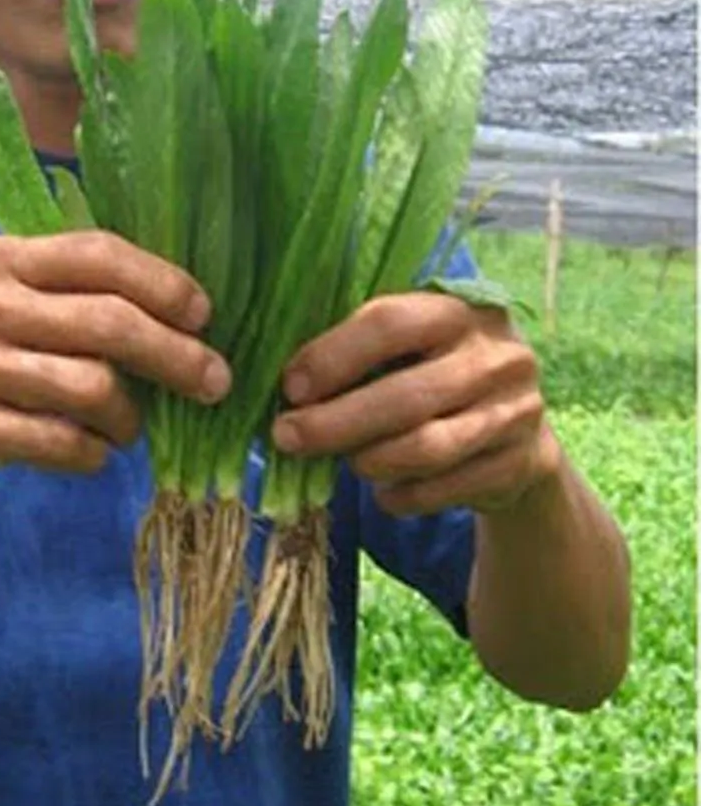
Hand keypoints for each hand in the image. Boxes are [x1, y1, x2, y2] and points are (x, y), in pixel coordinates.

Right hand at [0, 231, 230, 496]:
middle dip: (175, 354)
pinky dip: (92, 452)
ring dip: (130, 416)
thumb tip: (186, 309)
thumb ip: (73, 291)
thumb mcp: (6, 299)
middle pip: (106, 322)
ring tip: (130, 426)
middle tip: (214, 381)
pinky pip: (60, 441)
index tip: (204, 314)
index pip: (96, 254)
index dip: (161, 283)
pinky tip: (92, 451)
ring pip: (91, 387)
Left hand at [270, 293, 560, 515]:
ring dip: (368, 461)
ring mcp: (516, 411)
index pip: (391, 323)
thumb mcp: (411, 344)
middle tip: (286, 437)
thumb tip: (285, 388)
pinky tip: (381, 493)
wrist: (519, 427)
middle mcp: (496, 356)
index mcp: (459, 309)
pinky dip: (401, 495)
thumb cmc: (436, 372)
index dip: (333, 356)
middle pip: (406, 396)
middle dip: (335, 423)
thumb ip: (361, 351)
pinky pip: (445, 489)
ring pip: (426, 448)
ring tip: (340, 463)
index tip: (289, 387)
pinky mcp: (521, 463)